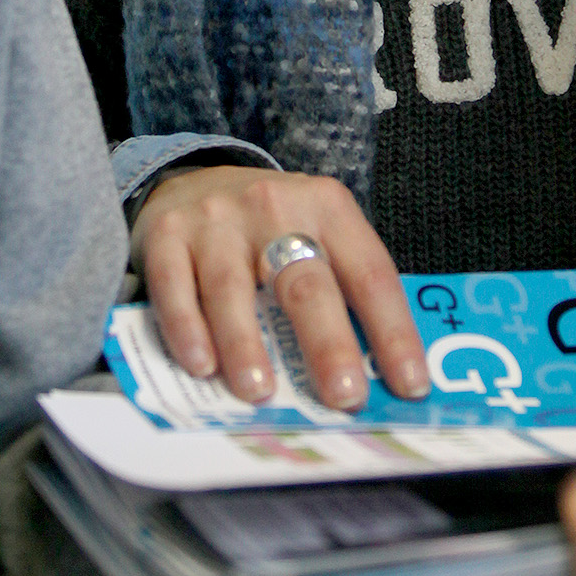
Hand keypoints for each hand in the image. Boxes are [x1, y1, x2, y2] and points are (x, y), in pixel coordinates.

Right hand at [131, 165, 428, 409]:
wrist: (188, 180)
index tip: (409, 385)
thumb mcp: (315, 232)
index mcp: (328, 208)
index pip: (371, 273)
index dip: (393, 331)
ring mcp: (217, 219)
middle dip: (329, 344)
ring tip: (260, 392)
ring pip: (232, 288)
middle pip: (306, 282)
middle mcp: (274, 207)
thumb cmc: (267, 227)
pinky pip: (175, 286)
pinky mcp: (166, 233)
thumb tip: (374, 376)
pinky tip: (201, 366)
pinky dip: (187, 329)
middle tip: (343, 395)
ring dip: (246, 344)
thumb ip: (341, 288)